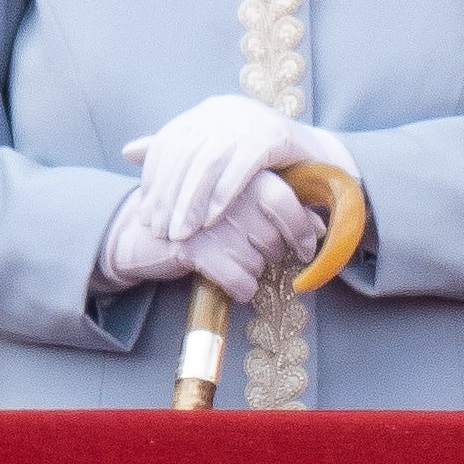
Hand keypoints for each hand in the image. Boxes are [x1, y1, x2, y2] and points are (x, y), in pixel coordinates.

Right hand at [95, 169, 323, 303]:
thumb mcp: (239, 207)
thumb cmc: (203, 220)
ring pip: (256, 261)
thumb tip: (321, 226)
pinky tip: (235, 286)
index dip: (301, 230)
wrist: (142, 234)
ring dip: (252, 272)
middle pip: (272, 237)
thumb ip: (280, 209)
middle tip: (253, 254)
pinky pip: (237, 279)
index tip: (306, 248)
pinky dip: (242, 289)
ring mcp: (207, 218)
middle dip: (271, 255)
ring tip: (235, 264)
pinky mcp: (191, 245)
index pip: (284, 201)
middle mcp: (225, 192)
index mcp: (239, 174)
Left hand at [122, 93, 358, 241]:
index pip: (170, 143)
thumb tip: (128, 151)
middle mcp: (225, 110)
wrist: (320, 160)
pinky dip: (224, 194)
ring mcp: (250, 119)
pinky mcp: (273, 134)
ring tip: (182, 233)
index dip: (154, 179)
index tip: (146, 214)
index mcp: (208, 112)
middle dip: (168, 196)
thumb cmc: (263, 164)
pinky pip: (241, 166)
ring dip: (191, 201)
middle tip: (159, 230)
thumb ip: (178, 154)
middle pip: (185, 154)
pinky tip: (212, 220)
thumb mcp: (216, 156)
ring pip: (208, 162)